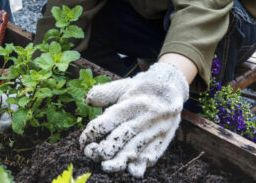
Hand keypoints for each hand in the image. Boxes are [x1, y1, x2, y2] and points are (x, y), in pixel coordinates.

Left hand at [79, 62, 188, 177]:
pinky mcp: (164, 138)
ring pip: (136, 149)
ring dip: (119, 161)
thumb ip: (105, 92)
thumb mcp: (124, 85)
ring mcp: (157, 129)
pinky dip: (142, 163)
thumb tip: (88, 99)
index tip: (83, 141)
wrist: (172, 85)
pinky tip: (131, 170)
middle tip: (90, 153)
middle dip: (103, 149)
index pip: (109, 120)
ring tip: (105, 167)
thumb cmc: (142, 87)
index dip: (92, 132)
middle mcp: (145, 116)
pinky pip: (153, 154)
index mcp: (133, 102)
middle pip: (122, 137)